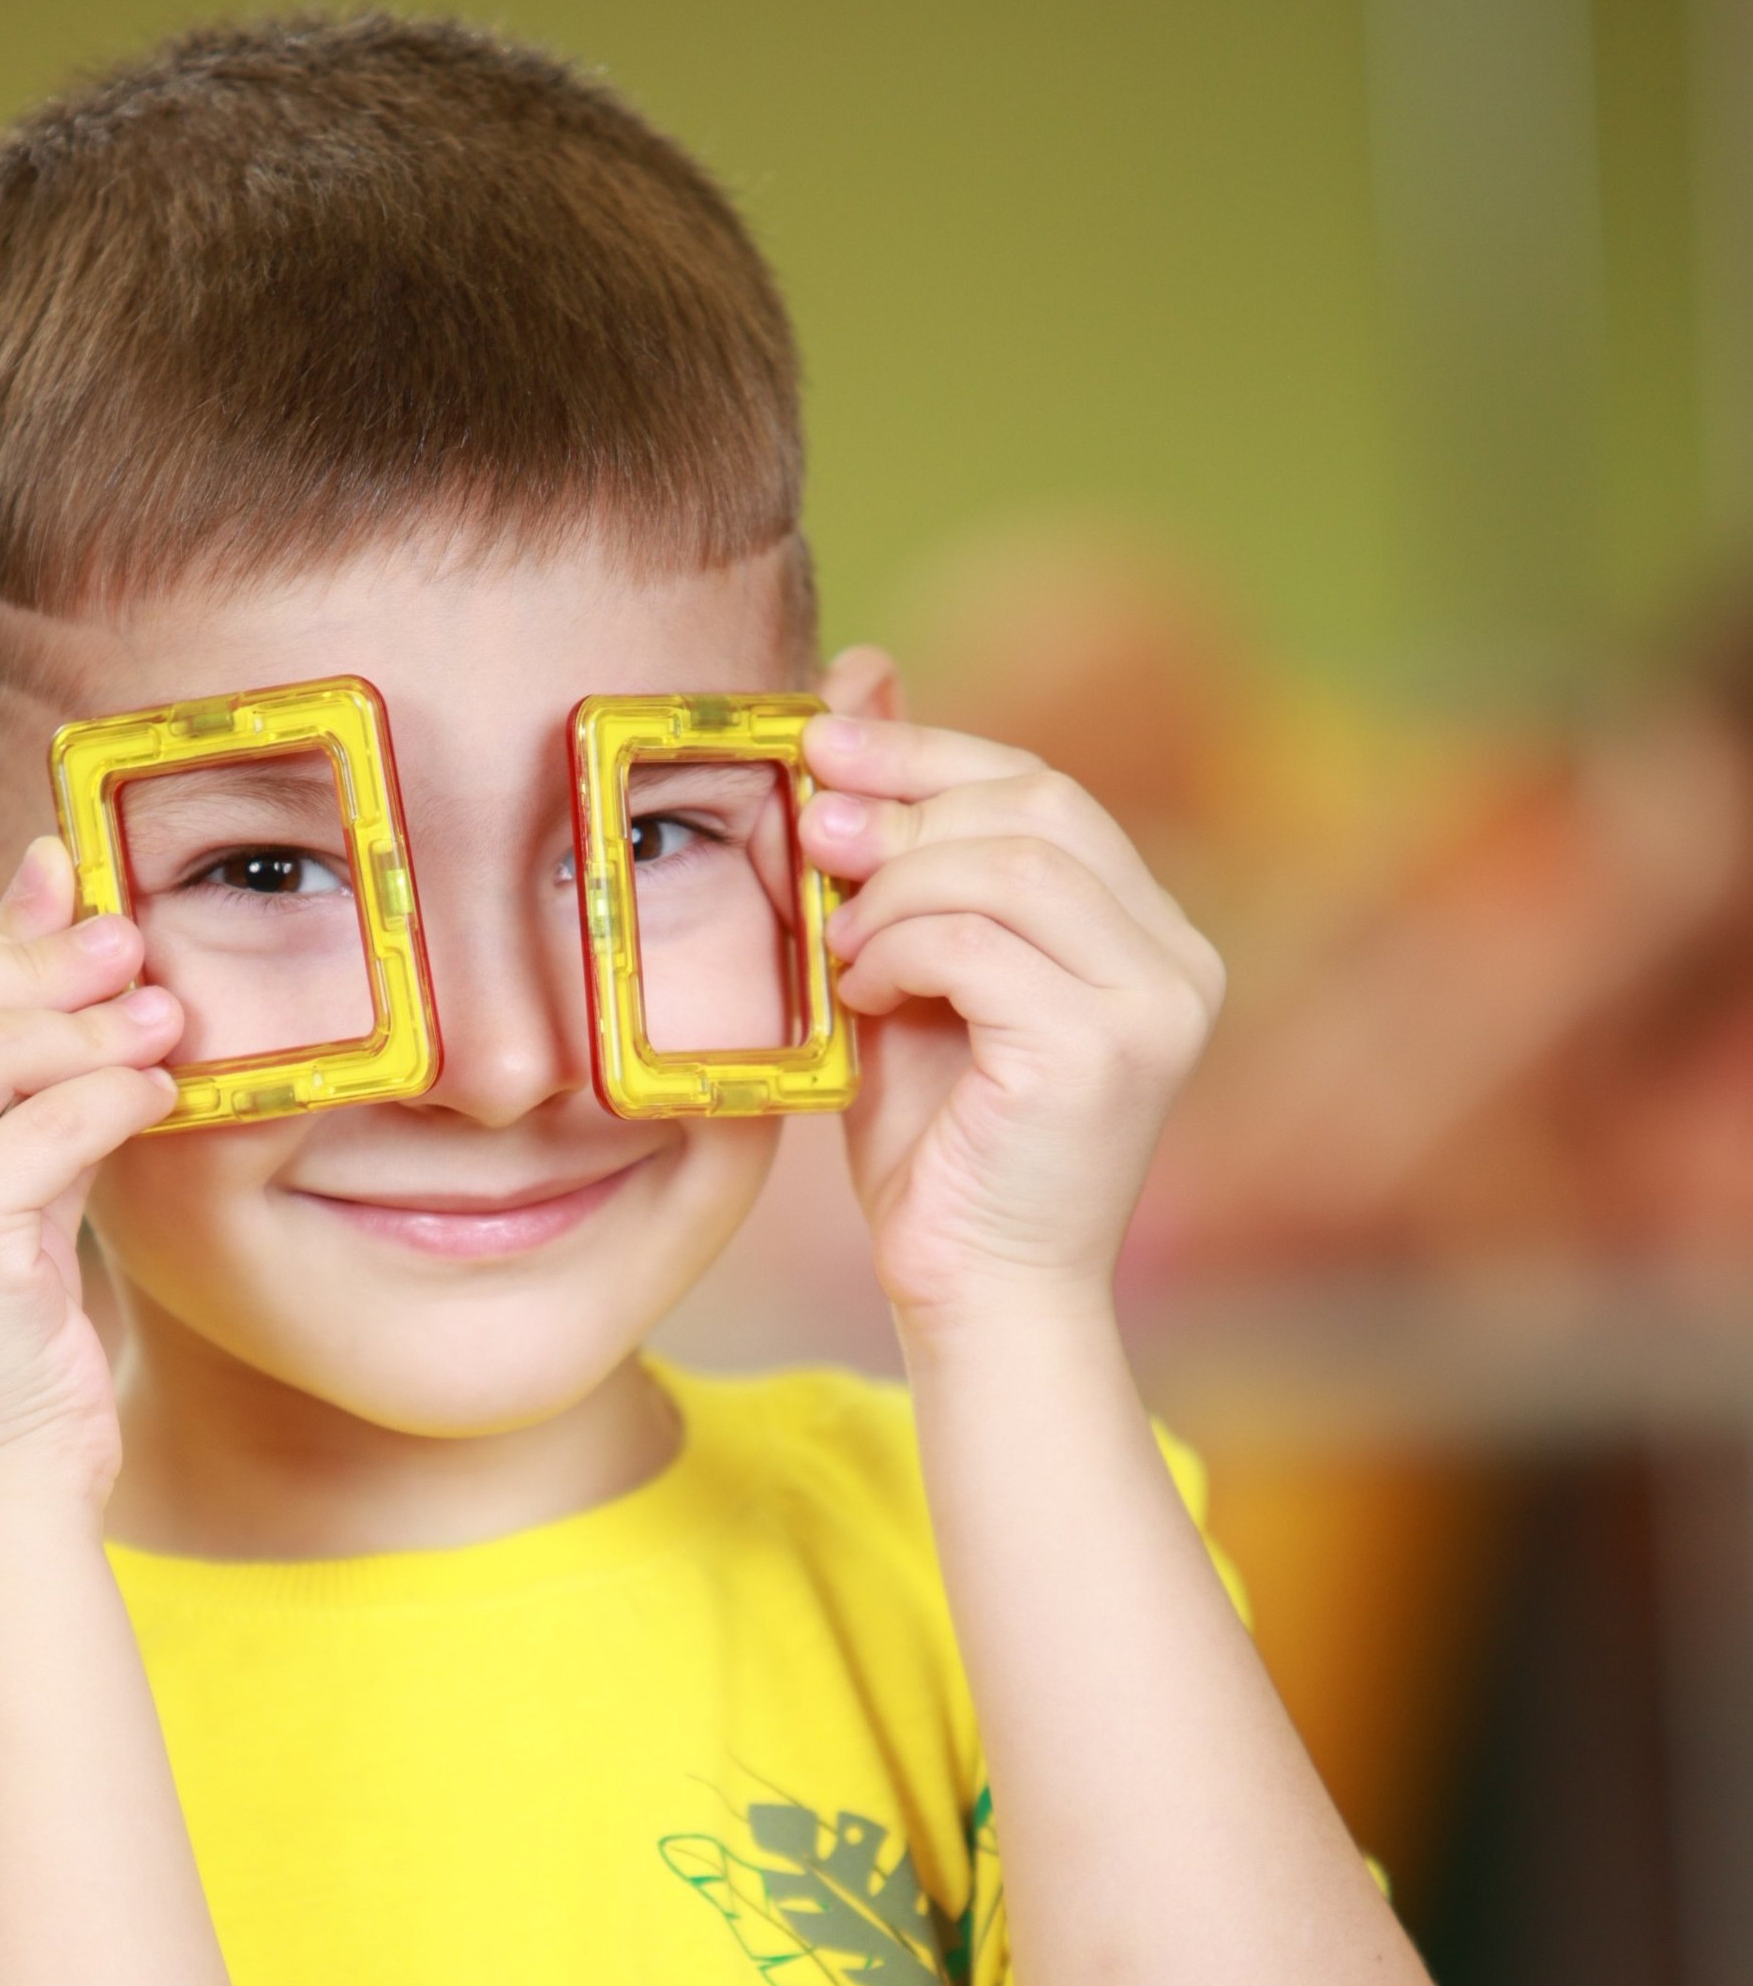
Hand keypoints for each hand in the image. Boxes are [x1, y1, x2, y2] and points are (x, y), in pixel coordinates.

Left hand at [798, 683, 1222, 1342]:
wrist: (976, 1299)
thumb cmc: (939, 1153)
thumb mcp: (912, 978)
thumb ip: (902, 859)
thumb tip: (859, 686)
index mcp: (1144, 934)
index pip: (1045, 790)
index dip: (930, 750)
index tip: (823, 737)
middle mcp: (1175, 958)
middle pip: (1039, 802)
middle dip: (907, 797)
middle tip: (809, 826)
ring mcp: (1154, 1002)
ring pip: (1011, 863)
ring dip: (896, 887)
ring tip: (839, 944)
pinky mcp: (1105, 1048)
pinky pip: (982, 942)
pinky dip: (901, 950)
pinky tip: (861, 994)